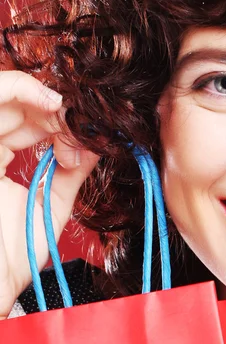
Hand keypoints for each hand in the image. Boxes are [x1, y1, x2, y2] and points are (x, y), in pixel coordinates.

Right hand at [0, 71, 98, 318]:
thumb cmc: (12, 254)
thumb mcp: (52, 202)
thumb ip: (72, 171)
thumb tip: (98, 144)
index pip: (22, 123)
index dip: (57, 122)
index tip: (87, 138)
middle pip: (14, 106)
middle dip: (56, 112)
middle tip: (84, 129)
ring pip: (2, 94)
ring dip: (43, 98)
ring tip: (68, 115)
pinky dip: (20, 89)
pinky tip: (52, 104)